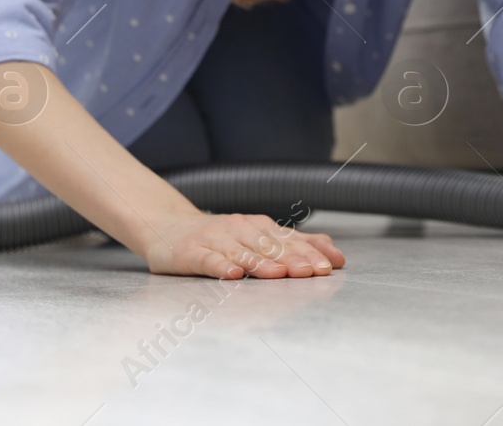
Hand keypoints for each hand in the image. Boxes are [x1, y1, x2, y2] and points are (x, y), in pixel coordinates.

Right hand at [139, 211, 345, 278]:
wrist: (168, 228)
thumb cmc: (220, 238)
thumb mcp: (257, 238)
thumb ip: (294, 245)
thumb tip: (335, 253)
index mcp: (259, 227)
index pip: (290, 240)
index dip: (311, 253)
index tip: (331, 266)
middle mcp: (240, 229)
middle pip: (270, 246)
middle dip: (293, 259)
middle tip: (312, 272)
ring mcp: (215, 239)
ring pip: (242, 252)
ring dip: (262, 263)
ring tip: (279, 274)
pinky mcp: (191, 252)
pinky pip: (208, 259)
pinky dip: (221, 266)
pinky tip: (233, 275)